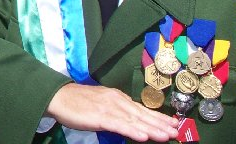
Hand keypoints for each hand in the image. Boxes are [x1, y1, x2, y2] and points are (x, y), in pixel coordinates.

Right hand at [46, 84, 178, 141]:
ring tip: (166, 136)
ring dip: (152, 129)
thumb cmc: (77, 102)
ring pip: (135, 121)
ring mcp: (109, 108)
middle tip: (177, 131)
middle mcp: (116, 100)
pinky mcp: (100, 116)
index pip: (141, 108)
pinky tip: (144, 137)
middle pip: (142, 114)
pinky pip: (120, 125)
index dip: (158, 116)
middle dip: (160, 124)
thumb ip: (116, 110)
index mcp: (117, 97)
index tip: (173, 123)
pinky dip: (133, 131)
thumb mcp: (101, 103)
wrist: (58, 97)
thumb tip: (131, 120)